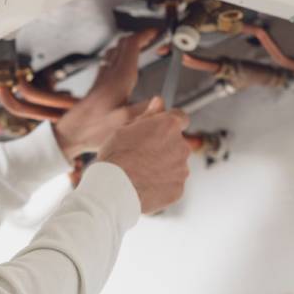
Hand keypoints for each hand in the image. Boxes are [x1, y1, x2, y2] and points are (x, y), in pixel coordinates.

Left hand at [53, 28, 158, 160]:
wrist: (71, 134)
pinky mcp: (98, 85)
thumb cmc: (93, 130)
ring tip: (143, 47)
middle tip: (154, 38)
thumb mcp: (124, 124)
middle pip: (123, 44)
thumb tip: (162, 101)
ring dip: (130, 46)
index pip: (132, 45)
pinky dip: (121, 56)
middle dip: (140, 37)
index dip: (146, 35)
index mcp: (119, 78)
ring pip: (115, 51)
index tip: (157, 32)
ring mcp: (102, 78)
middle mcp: (110, 74)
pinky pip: (109, 62)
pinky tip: (124, 65)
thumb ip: (145, 112)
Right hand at [97, 97, 190, 213]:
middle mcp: (181, 146)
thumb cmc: (115, 158)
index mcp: (168, 126)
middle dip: (164, 147)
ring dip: (164, 166)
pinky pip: (173, 183)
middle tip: (142, 155)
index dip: (168, 124)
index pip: (180, 117)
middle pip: (177, 143)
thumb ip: (148, 115)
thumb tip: (159, 101)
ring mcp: (181, 170)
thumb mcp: (125, 129)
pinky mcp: (179, 189)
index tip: (158, 131)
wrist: (112, 191)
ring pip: (176, 164)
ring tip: (141, 172)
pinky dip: (162, 184)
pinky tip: (145, 185)